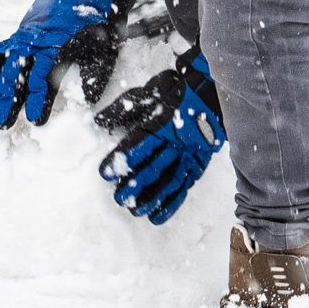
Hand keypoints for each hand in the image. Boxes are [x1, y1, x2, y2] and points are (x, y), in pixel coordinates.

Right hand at [0, 0, 116, 127]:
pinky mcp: (12, 41)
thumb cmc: (95, 30)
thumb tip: (87, 98)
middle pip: (15, 69)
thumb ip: (95, 75)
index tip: (36, 119)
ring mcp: (20, 40)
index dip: (39, 97)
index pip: (45, 73)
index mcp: (58, 45)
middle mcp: (34, 42)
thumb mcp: (104, 50)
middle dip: (6, 97)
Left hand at [95, 52, 223, 223]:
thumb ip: (122, 110)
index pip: (139, 145)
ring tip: (136, 211)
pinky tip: (157, 216)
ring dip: (153, 198)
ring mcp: (189, 155)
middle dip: (135, 184)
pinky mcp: (197, 165)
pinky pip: (184, 187)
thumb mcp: (146, 93)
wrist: (210, 91)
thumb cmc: (174, 91)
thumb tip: (99, 122)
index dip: (122, 159)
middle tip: (119, 199)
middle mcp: (177, 142)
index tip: (106, 173)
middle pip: (155, 166)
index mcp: (162, 123)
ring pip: (170, 181)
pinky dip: (171, 203)